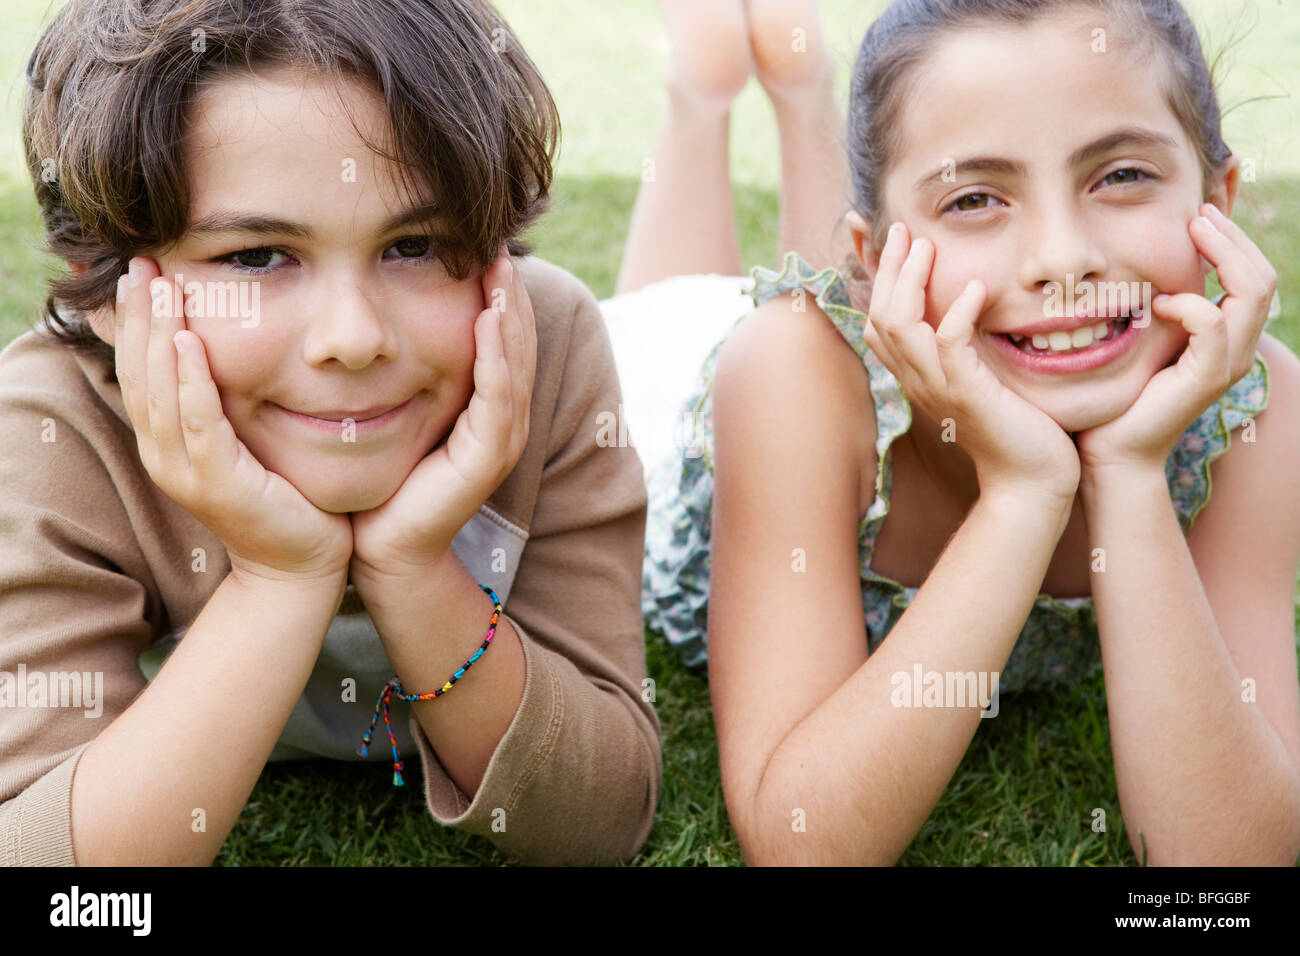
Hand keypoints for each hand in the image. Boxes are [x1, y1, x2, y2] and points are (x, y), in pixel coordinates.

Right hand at [114, 257, 353, 585]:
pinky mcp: (218, 483)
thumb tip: (233, 346)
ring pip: (161, 391)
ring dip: (158, 335)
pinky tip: (188, 344)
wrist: (303, 564)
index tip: (145, 270)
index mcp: (169, 442)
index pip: (143, 369)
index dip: (139, 319)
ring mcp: (186, 471)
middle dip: (140, 314)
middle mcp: (165, 454)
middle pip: (140, 372)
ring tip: (161, 286)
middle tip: (143, 262)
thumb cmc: (286, 498)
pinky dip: (190, 382)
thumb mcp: (250, 439)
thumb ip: (232, 399)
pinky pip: (198, 423)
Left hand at [348, 251, 535, 581]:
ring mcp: (499, 440)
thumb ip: (399, 369)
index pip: (500, 340)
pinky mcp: (486, 459)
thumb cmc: (380, 478)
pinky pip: (498, 398)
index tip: (483, 248)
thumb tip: (372, 319)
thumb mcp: (392, 409)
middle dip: (510, 295)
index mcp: (485, 407)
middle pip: (517, 344)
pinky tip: (486, 319)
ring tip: (501, 270)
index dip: (498, 296)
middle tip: (501, 246)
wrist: (380, 545)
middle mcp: (501, 420)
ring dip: (510, 316)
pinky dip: (496, 357)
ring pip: (514, 364)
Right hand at [862, 221, 1080, 502]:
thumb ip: (971, 349)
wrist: (1031, 481)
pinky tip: (975, 288)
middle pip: (879, 315)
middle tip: (902, 228)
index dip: (876, 280)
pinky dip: (958, 312)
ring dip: (911, 280)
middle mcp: (917, 380)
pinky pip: (949, 344)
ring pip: (900, 324)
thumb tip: (973, 308)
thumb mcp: (984, 381)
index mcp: (917, 376)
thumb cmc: (1018, 430)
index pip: (878, 322)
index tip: (887, 239)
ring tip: (926, 246)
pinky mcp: (967, 394)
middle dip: (887, 267)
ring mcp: (938, 388)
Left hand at [1075, 203, 1276, 474]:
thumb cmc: (1116, 396)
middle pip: (1262, 276)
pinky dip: (1192, 306)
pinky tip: (1160, 301)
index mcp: (1224, 337)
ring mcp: (1225, 364)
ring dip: (1225, 255)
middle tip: (1199, 212)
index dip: (1233, 240)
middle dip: (1233, 238)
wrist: (1109, 450)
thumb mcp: (1138, 338)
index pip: (1252, 275)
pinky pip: (1215, 328)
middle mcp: (1235, 349)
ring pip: (1252, 293)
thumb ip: (1151, 304)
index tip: (1198, 213)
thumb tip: (1138, 264)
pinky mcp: (1205, 379)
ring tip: (1192, 231)